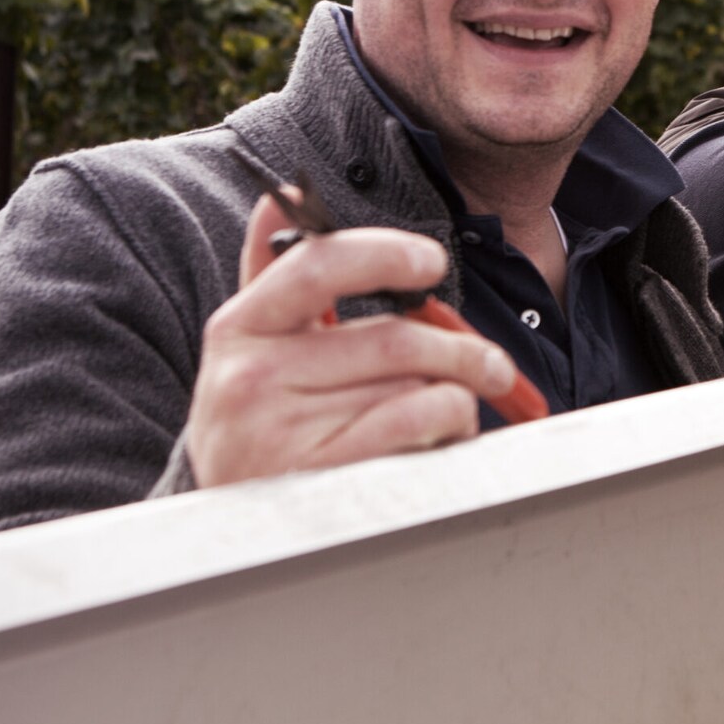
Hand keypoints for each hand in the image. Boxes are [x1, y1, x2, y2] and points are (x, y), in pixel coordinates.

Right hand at [186, 190, 520, 488]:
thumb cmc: (261, 422)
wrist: (231, 526)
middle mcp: (251, 377)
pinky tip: (444, 434)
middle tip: (492, 364)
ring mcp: (281, 431)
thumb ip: (271, 274)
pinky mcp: (321, 476)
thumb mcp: (253, 348)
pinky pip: (418, 419)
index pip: (317, 266)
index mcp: (239, 328)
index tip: (430, 262)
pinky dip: (452, 421)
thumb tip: (279, 197)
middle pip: (395, 337)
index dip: (385, 254)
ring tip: (452, 410)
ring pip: (417, 382)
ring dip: (458, 395)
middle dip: (462, 349)